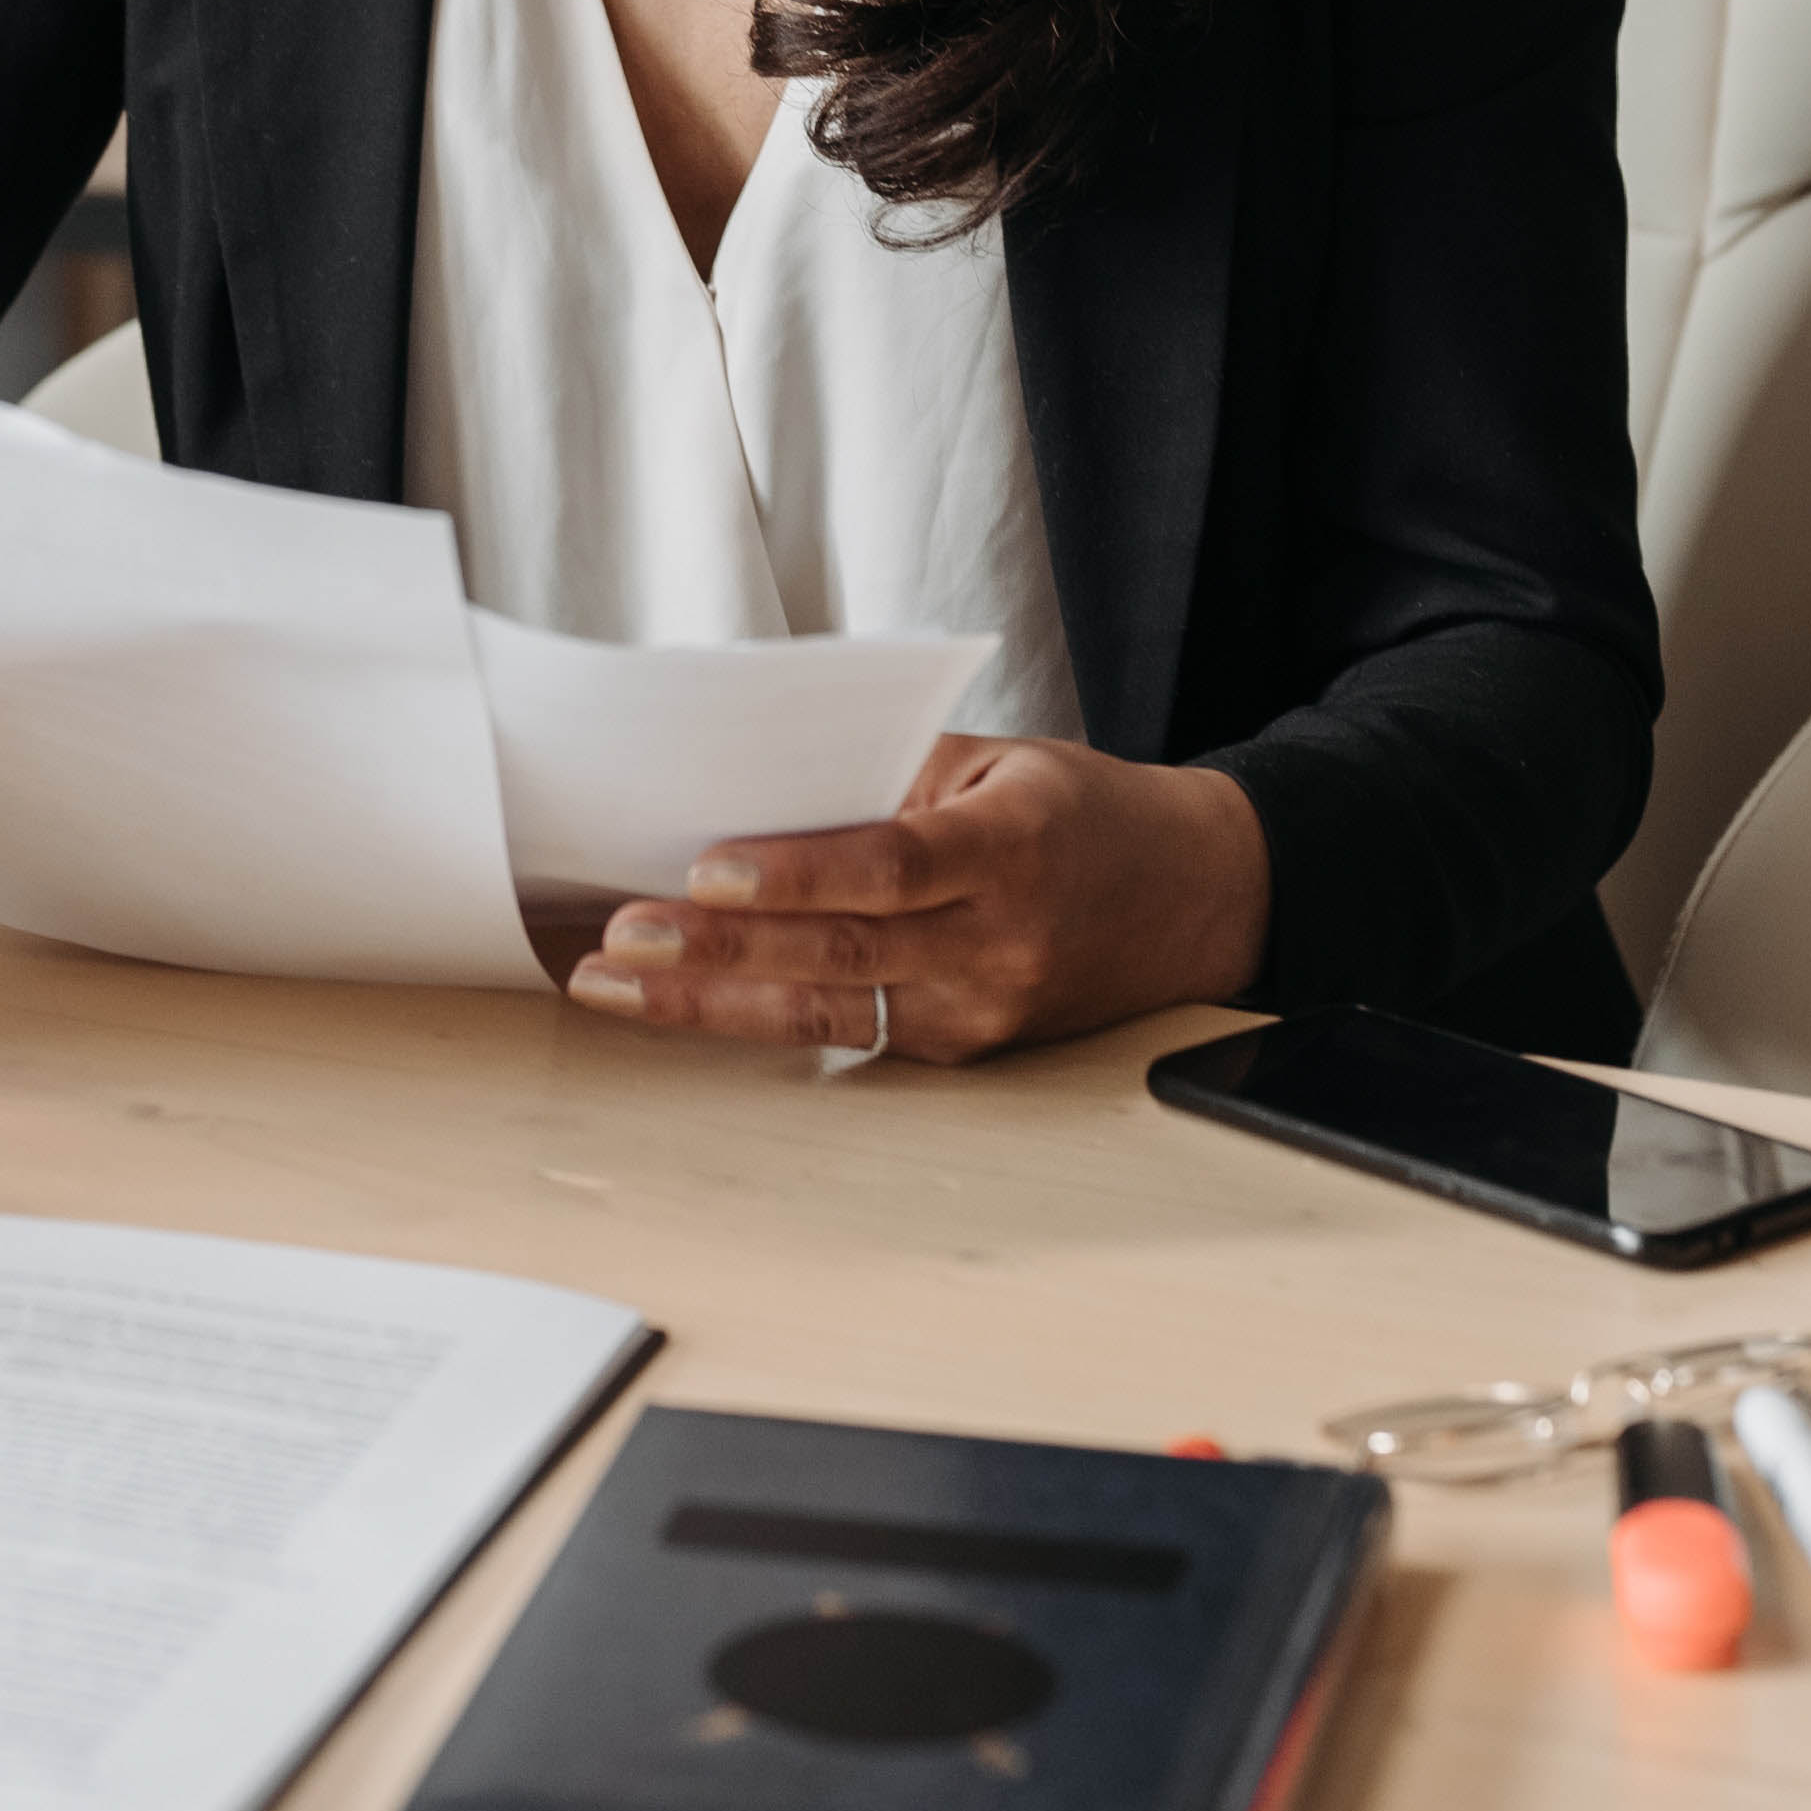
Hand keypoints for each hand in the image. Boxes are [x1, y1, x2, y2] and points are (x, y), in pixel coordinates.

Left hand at [565, 735, 1268, 1063]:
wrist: (1193, 899)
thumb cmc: (1079, 814)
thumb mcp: (998, 761)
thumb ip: (888, 776)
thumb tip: (756, 787)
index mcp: (1010, 849)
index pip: (890, 866)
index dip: (796, 874)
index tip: (706, 867)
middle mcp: (997, 943)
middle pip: (840, 955)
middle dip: (716, 949)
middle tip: (620, 940)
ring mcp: (980, 1010)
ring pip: (828, 1013)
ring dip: (710, 1001)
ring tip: (617, 986)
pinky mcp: (963, 1049)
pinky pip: (850, 1034)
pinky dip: (759, 1013)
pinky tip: (683, 999)